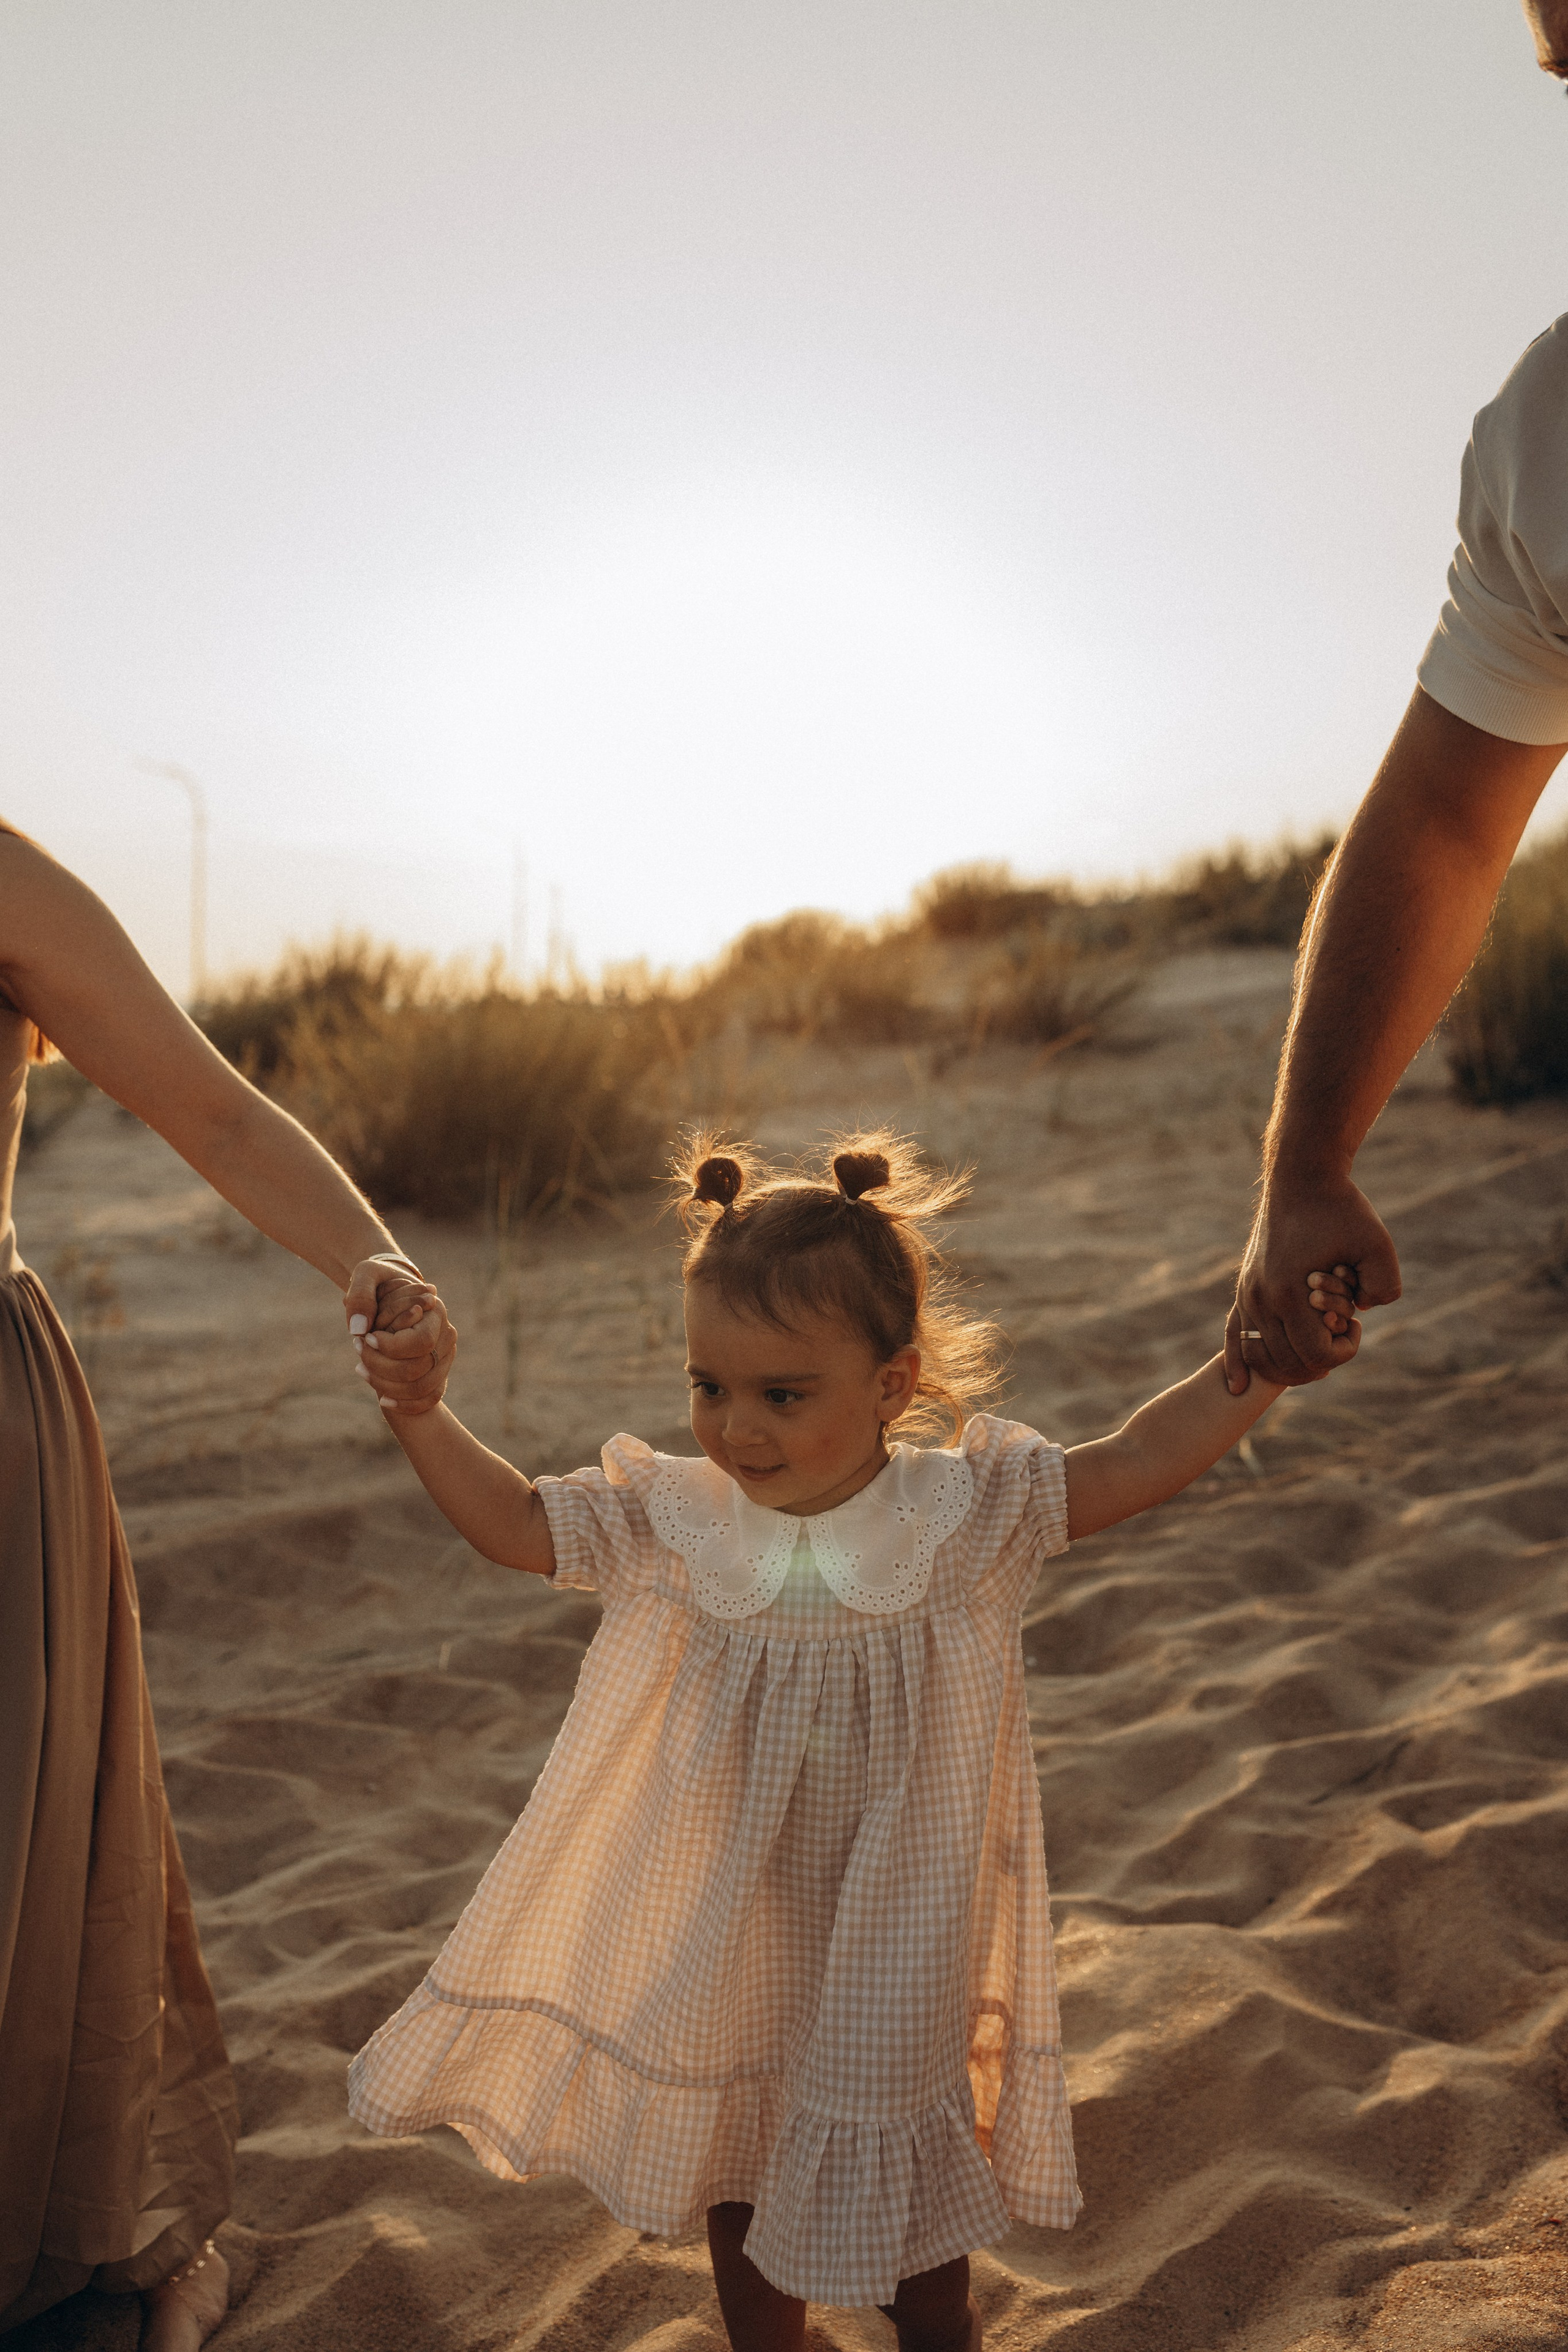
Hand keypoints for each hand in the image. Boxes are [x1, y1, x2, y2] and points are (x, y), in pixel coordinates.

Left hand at [344, 1256, 457, 1417]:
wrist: (390, 1290)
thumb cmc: (379, 1280)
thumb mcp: (366, 1275)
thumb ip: (360, 1296)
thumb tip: (359, 1329)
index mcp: (434, 1309)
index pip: (420, 1342)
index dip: (389, 1347)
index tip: (365, 1338)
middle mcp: (446, 1334)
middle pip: (418, 1369)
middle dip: (381, 1367)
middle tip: (358, 1352)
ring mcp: (445, 1356)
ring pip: (421, 1388)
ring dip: (387, 1386)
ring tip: (361, 1370)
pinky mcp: (439, 1372)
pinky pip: (429, 1398)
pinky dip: (406, 1405)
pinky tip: (382, 1399)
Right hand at [1224, 1172, 1398, 1391]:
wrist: (1301, 1178)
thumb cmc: (1341, 1209)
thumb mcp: (1378, 1245)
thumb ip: (1384, 1289)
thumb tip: (1361, 1314)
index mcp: (1290, 1293)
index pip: (1316, 1356)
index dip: (1345, 1351)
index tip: (1357, 1325)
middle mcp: (1261, 1299)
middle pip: (1288, 1363)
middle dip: (1321, 1360)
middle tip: (1340, 1333)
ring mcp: (1248, 1295)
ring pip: (1262, 1355)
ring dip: (1291, 1364)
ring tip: (1316, 1344)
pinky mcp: (1244, 1289)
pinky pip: (1233, 1335)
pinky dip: (1236, 1363)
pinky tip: (1237, 1386)